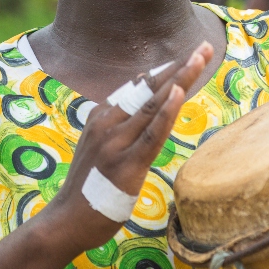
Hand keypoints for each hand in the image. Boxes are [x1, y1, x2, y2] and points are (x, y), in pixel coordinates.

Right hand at [45, 41, 212, 254]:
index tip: (190, 55)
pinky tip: (179, 92)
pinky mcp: (126, 165)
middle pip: (151, 88)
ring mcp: (116, 142)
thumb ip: (119, 122)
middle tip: (204, 47)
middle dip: (181, 67)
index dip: (167, 69)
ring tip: (199, 58)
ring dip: (180, 79)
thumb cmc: (87, 184)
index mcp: (103, 115)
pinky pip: (151, 134)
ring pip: (154, 104)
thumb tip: (141, 98)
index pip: (141, 86)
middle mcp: (108, 122)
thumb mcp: (99, 144)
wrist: (64, 222)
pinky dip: (166, 112)